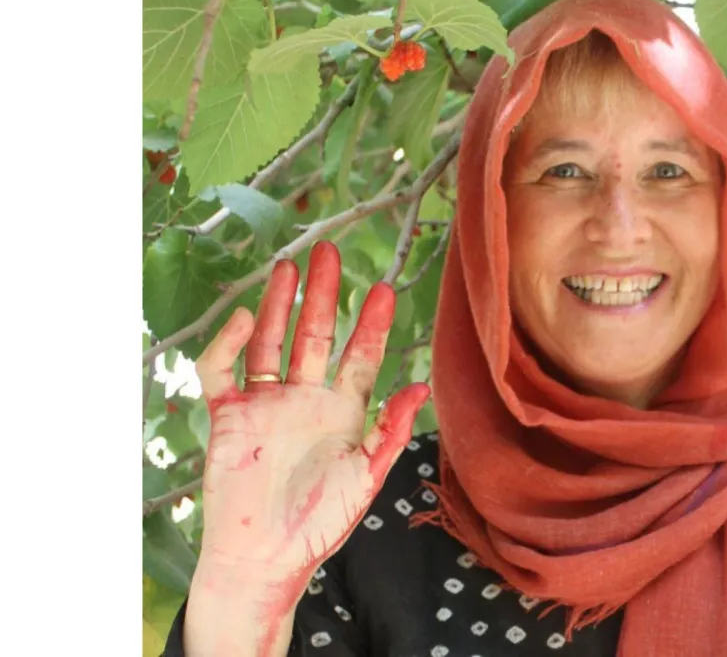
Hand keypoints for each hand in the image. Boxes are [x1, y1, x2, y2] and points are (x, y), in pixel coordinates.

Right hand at [193, 241, 427, 587]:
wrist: (264, 558)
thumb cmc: (319, 523)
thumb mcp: (365, 477)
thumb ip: (389, 431)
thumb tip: (421, 386)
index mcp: (342, 413)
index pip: (359, 358)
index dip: (370, 325)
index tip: (383, 289)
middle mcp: (304, 400)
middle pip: (313, 336)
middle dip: (322, 296)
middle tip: (328, 252)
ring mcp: (265, 405)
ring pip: (270, 342)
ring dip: (279, 305)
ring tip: (288, 265)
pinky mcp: (226, 416)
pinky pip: (222, 370)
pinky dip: (230, 343)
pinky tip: (248, 319)